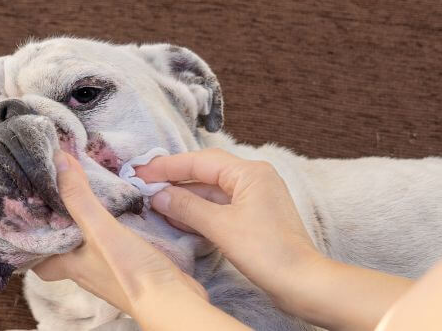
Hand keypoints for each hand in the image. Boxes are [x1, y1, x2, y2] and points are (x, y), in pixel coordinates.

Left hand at [31, 150, 207, 316]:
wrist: (173, 301)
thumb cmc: (131, 273)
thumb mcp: (100, 229)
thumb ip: (79, 197)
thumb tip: (59, 160)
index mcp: (70, 266)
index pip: (38, 260)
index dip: (32, 242)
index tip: (31, 216)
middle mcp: (86, 272)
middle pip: (64, 250)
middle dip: (62, 228)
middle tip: (61, 199)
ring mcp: (110, 273)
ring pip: (90, 248)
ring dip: (88, 227)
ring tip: (87, 198)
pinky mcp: (132, 270)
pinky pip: (114, 248)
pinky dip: (112, 231)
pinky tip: (121, 215)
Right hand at [135, 149, 322, 307]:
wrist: (300, 281)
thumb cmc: (267, 251)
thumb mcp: (220, 227)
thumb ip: (186, 207)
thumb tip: (158, 195)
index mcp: (250, 172)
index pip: (200, 161)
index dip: (167, 166)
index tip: (141, 171)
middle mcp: (254, 178)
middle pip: (205, 172)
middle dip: (174, 180)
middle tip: (143, 184)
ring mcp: (255, 198)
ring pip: (211, 191)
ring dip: (184, 198)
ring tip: (155, 202)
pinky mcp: (254, 217)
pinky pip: (219, 207)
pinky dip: (198, 212)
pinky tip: (177, 218)